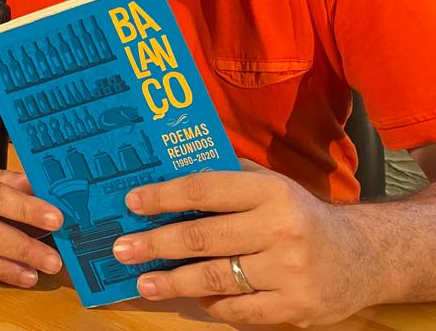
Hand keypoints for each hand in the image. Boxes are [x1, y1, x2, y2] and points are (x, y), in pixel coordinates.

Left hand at [112, 162, 369, 325]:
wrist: (363, 257)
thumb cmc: (300, 215)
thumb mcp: (270, 185)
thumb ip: (225, 180)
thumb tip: (165, 175)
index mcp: (271, 192)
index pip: (204, 190)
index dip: (164, 196)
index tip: (131, 203)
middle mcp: (280, 230)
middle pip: (203, 238)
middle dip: (155, 244)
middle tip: (122, 249)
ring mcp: (289, 272)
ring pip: (215, 279)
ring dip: (173, 282)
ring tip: (143, 282)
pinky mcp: (296, 308)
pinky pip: (238, 310)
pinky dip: (211, 305)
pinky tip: (191, 298)